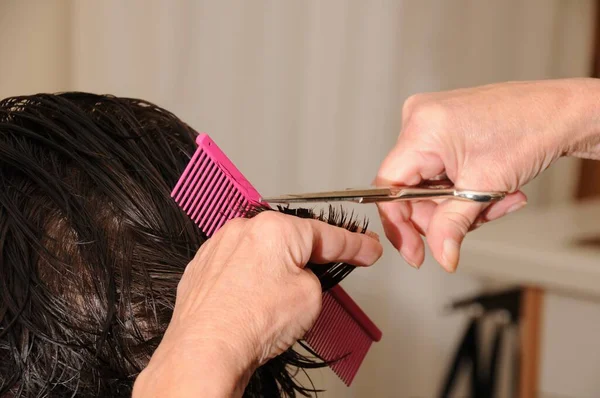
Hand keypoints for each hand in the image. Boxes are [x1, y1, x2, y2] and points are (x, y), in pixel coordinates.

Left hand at [133, 211, 381, 396]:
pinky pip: (238, 268)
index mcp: (276, 228)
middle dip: (309, 260)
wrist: (205, 351)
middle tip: (321, 281)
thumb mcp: (311, 297)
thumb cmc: (250, 324)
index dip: (355, 245)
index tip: (367, 249)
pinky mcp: (203, 267)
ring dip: (275, 273)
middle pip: (291, 241)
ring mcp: (219, 247)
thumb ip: (316, 275)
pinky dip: (249, 282)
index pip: (328, 235)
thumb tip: (303, 275)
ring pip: (262, 255)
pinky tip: (252, 304)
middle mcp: (244, 230)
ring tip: (273, 307)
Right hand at [376, 78, 599, 271]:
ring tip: (496, 199)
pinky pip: (439, 172)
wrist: (560, 112)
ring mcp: (429, 122)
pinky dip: (463, 188)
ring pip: (428, 185)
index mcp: (421, 129)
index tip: (414, 251)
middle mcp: (418, 120)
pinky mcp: (442, 128)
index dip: (399, 225)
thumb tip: (439, 255)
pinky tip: (492, 187)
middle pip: (410, 190)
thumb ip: (453, 226)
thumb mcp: (484, 187)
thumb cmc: (531, 129)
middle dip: (444, 214)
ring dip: (461, 204)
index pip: (389, 187)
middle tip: (475, 219)